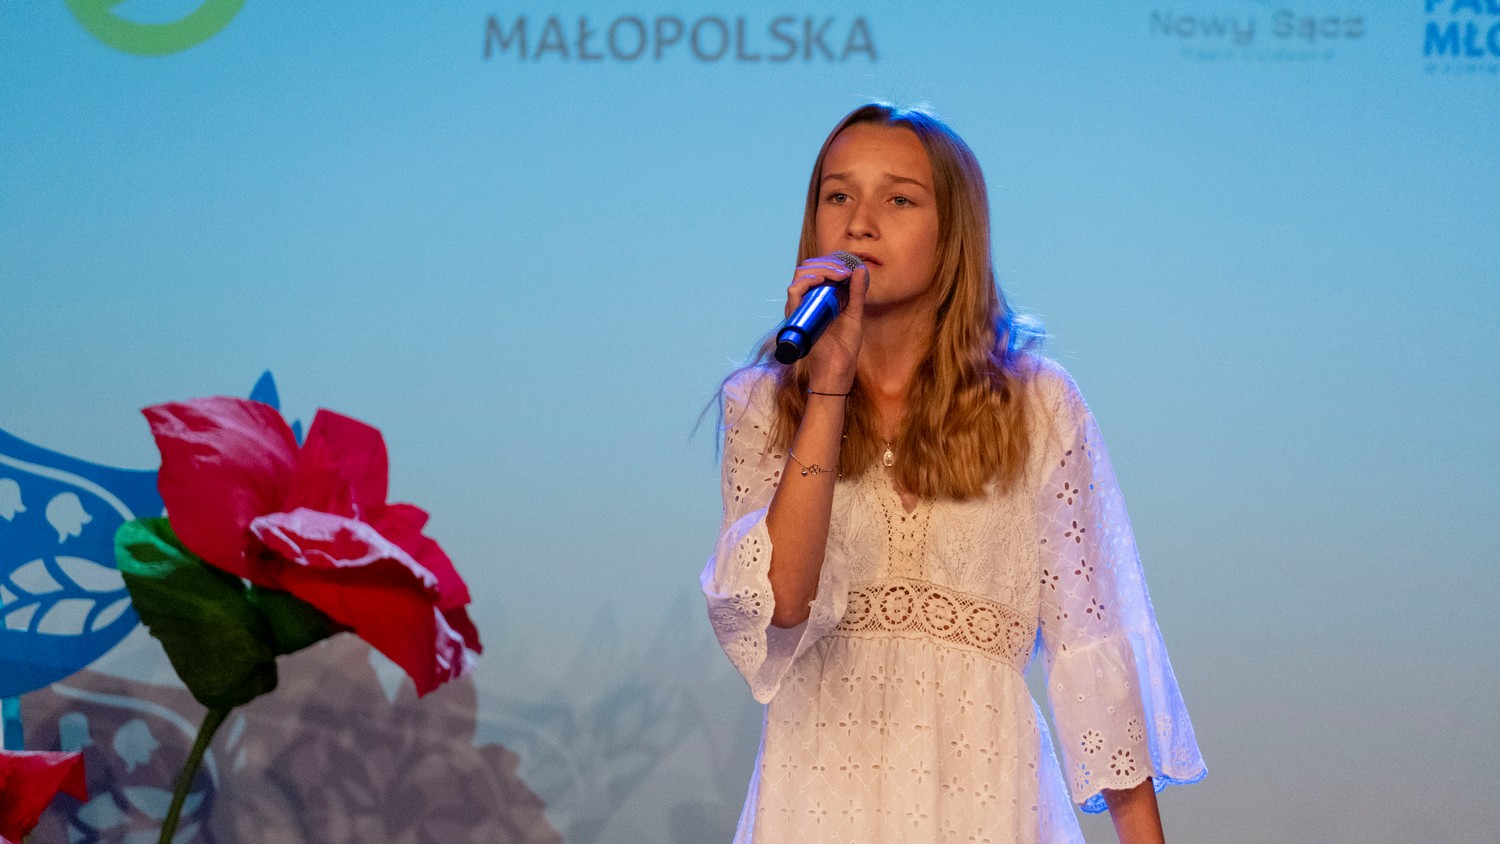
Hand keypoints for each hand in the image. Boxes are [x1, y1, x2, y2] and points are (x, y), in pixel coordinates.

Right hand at [784, 255, 869, 391]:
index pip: (818, 269)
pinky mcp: (796, 316)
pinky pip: (794, 291)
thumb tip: (860, 270)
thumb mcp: (854, 314)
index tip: (851, 268)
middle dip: (829, 263)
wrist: (838, 369)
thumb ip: (856, 292)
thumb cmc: (844, 347)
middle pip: (809, 268)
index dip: (833, 262)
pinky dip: (807, 280)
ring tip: (840, 274)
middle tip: (846, 270)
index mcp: (818, 299)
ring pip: (801, 274)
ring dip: (822, 268)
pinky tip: (823, 280)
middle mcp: (806, 301)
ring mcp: (799, 307)